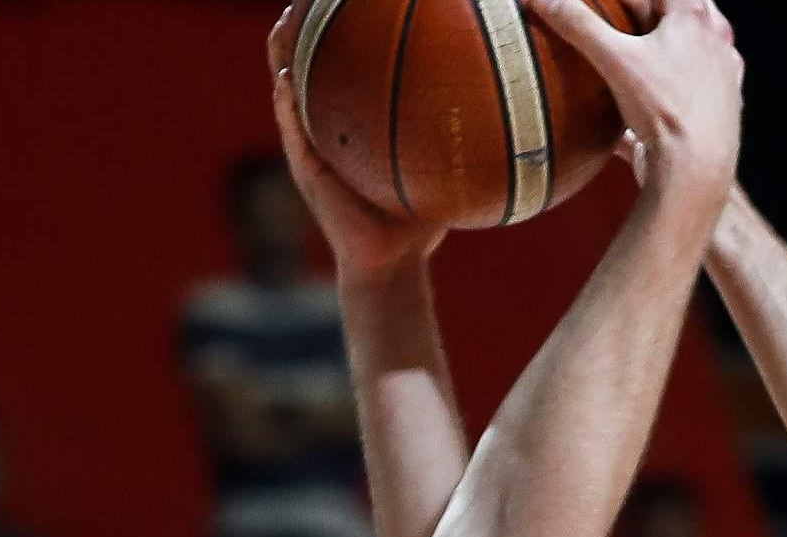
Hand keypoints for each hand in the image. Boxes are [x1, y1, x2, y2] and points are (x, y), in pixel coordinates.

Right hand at [267, 6, 440, 280]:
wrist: (393, 262)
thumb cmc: (418, 212)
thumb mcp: (439, 165)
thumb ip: (456, 132)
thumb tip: (504, 98)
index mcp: (350, 120)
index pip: (339, 62)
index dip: (337, 28)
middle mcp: (325, 127)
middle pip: (305, 61)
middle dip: (304, 25)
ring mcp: (310, 147)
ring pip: (286, 88)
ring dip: (282, 53)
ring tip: (285, 20)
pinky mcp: (306, 171)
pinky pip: (292, 132)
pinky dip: (286, 106)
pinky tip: (286, 80)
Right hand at [520, 0, 741, 208]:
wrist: (697, 173)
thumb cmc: (664, 112)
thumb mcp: (613, 60)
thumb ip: (577, 23)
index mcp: (695, 15)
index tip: (610, 3)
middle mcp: (716, 39)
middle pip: (678, 9)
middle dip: (648, 9)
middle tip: (620, 14)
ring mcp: (722, 74)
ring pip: (689, 45)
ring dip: (662, 41)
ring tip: (635, 45)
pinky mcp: (718, 108)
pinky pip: (692, 81)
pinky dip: (670, 78)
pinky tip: (648, 91)